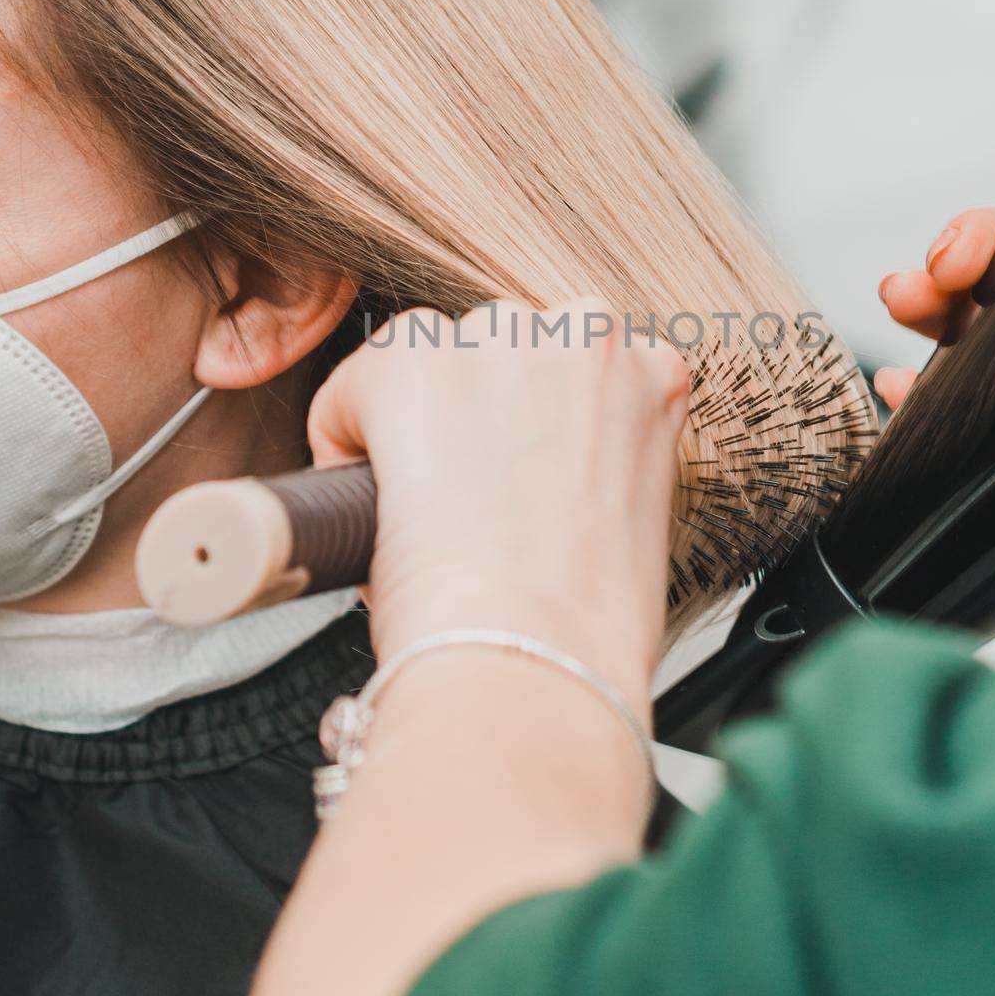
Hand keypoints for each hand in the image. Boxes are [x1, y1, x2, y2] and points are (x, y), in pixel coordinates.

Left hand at [305, 298, 689, 701]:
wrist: (533, 662)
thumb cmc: (586, 625)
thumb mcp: (631, 516)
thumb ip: (594, 456)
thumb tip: (533, 467)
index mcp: (648, 371)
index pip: (569, 368)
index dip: (530, 429)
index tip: (511, 476)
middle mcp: (583, 333)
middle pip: (498, 353)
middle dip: (475, 415)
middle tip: (468, 500)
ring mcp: (497, 339)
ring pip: (428, 363)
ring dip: (415, 423)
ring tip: (427, 508)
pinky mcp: (411, 363)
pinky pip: (352, 387)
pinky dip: (346, 441)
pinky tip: (379, 502)